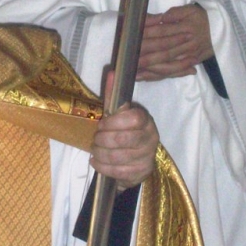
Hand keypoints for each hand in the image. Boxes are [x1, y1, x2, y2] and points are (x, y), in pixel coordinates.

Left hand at [90, 72, 158, 189]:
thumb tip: (112, 72)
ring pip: (120, 157)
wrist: (132, 158)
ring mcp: (148, 156)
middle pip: (126, 139)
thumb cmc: (121, 130)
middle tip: (95, 139)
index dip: (114, 122)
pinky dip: (104, 167)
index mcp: (145, 120)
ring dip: (101, 154)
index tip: (101, 125)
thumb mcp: (116, 112)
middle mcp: (151, 138)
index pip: (134, 118)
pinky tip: (96, 162)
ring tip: (94, 150)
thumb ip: (113, 95)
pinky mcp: (143, 172)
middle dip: (104, 140)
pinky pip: (120, 172)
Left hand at [136, 4, 213, 80]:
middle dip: (145, 57)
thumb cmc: (202, 17)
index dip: (146, 36)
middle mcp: (186, 44)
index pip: (161, 33)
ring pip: (167, 65)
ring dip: (149, 69)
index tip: (132, 39)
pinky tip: (143, 77)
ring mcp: (188, 56)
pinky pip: (172, 72)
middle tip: (129, 59)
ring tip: (132, 71)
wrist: (223, 29)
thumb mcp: (191, 10)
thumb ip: (176, 13)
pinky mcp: (189, 64)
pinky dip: (158, 75)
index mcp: (185, 28)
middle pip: (162, 51)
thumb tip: (163, 17)